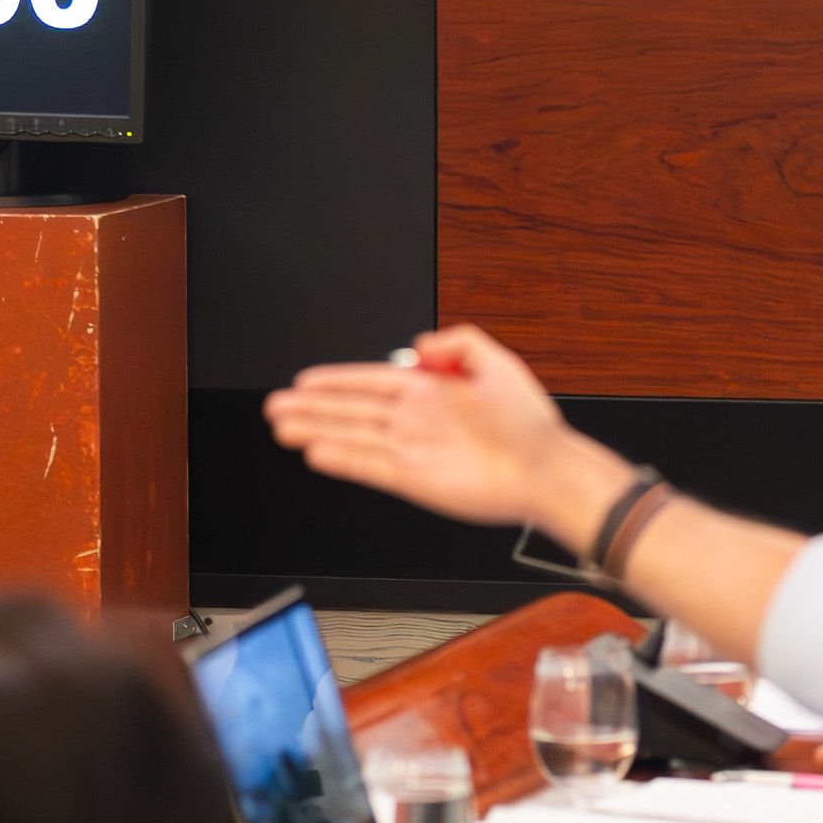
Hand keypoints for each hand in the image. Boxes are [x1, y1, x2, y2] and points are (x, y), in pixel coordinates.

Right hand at [263, 325, 628, 542]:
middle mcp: (415, 419)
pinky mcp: (415, 479)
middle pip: (351, 409)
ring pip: (352, 436)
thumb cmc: (530, 421)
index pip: (370, 380)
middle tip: (275, 405)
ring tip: (282, 427)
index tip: (304, 380)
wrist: (547, 468)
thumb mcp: (497, 363)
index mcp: (431, 389)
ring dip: (316, 431)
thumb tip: (419, 343)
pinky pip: (370, 467)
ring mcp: (412, 449)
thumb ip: (458, 343)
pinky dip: (343, 460)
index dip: (336, 380)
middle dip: (312, 407)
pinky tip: (317, 453)